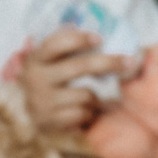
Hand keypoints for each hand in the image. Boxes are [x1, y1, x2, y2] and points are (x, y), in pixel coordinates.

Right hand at [16, 26, 134, 133]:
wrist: (30, 119)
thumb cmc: (51, 84)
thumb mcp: (52, 63)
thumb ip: (70, 49)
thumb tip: (105, 36)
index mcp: (36, 59)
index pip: (56, 44)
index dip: (78, 39)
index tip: (99, 39)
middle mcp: (35, 78)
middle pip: (79, 66)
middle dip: (108, 62)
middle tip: (127, 62)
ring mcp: (41, 101)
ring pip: (85, 94)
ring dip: (97, 96)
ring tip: (95, 97)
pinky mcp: (50, 121)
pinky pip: (82, 114)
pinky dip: (89, 113)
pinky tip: (86, 112)